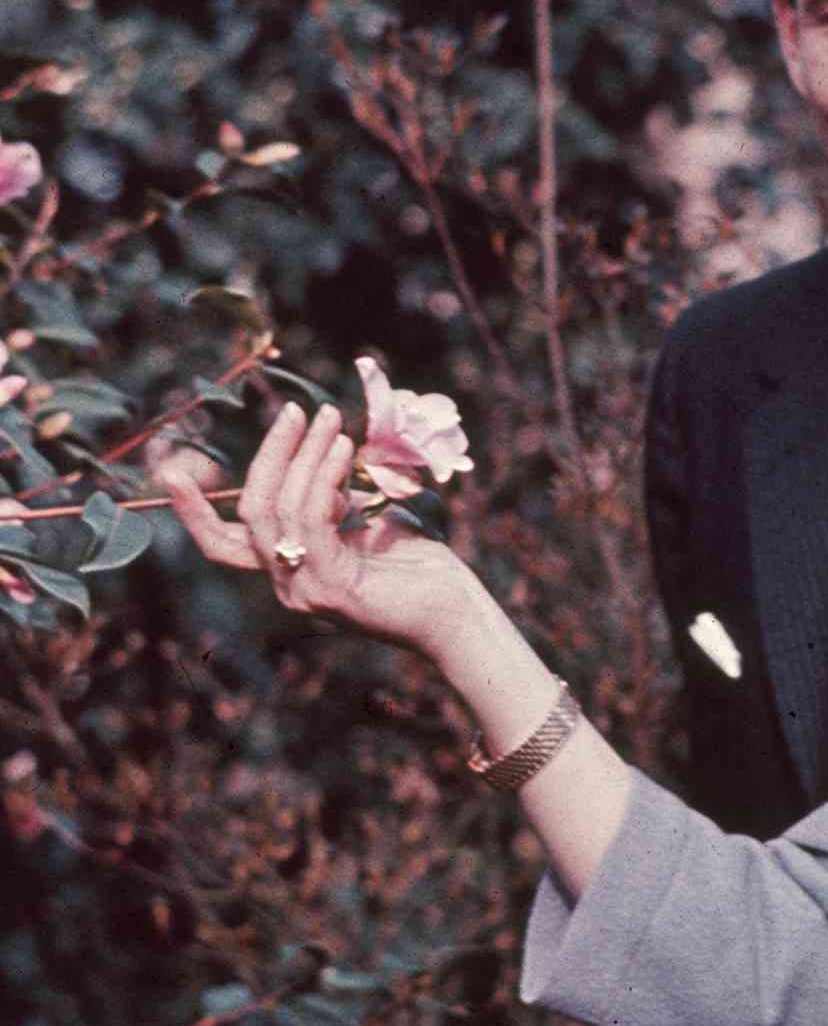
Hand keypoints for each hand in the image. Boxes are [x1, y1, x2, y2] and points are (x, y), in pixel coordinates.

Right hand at [163, 399, 476, 658]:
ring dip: (303, 455)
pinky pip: (312, 519)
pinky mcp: (330, 588)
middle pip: (251, 510)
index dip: (195, 510)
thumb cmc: (420, 568)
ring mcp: (304, 590)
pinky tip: (343, 449)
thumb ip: (332, 499)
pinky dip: (323, 476)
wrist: (457, 613)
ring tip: (331, 420)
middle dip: (271, 454)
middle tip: (296, 412)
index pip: (224, 543)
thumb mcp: (365, 523)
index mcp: (287, 571)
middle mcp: (287, 585)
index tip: (171, 472)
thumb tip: (318, 455)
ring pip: (279, 509)